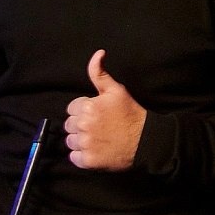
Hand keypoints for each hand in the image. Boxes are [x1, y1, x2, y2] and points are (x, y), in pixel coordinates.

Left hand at [64, 50, 146, 170]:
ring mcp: (86, 144)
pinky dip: (82, 156)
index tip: (97, 115)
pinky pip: (74, 157)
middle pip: (69, 125)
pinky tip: (96, 150)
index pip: (72, 108)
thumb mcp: (116, 90)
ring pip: (70, 141)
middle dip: (81, 125)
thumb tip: (98, 54)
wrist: (145, 141)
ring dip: (80, 141)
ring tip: (98, 139)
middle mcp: (84, 125)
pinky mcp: (88, 161)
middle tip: (99, 127)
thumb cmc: (131, 115)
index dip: (84, 111)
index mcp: (88, 107)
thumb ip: (100, 73)